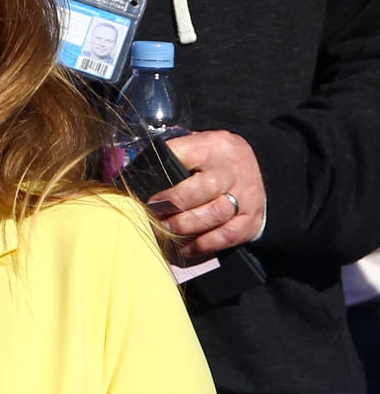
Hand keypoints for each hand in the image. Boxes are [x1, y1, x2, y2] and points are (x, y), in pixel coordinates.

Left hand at [149, 130, 265, 255]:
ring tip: (164, 231)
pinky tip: (185, 248)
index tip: (147, 191)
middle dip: (173, 204)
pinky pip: (224, 237)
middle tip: (154, 213)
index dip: (161, 173)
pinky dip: (201, 245)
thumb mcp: (198, 149)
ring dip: (184, 227)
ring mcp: (245, 196)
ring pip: (213, 214)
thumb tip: (137, 172)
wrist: (255, 174)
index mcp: (215, 146)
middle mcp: (232, 170)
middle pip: (201, 189)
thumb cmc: (214, 164)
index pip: (183, 154)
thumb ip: (173, 158)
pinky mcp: (250, 220)